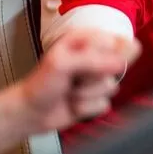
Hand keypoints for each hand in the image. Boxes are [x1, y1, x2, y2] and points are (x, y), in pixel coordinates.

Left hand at [18, 28, 140, 132]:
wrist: (31, 112)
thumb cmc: (41, 83)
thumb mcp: (62, 63)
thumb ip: (92, 59)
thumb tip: (121, 62)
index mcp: (87, 40)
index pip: (116, 42)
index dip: (105, 56)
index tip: (87, 63)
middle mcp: (95, 57)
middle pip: (117, 67)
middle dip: (93, 77)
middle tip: (74, 77)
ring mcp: (97, 79)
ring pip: (111, 87)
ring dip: (86, 94)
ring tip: (69, 91)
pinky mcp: (97, 99)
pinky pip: (104, 104)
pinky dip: (86, 108)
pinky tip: (73, 104)